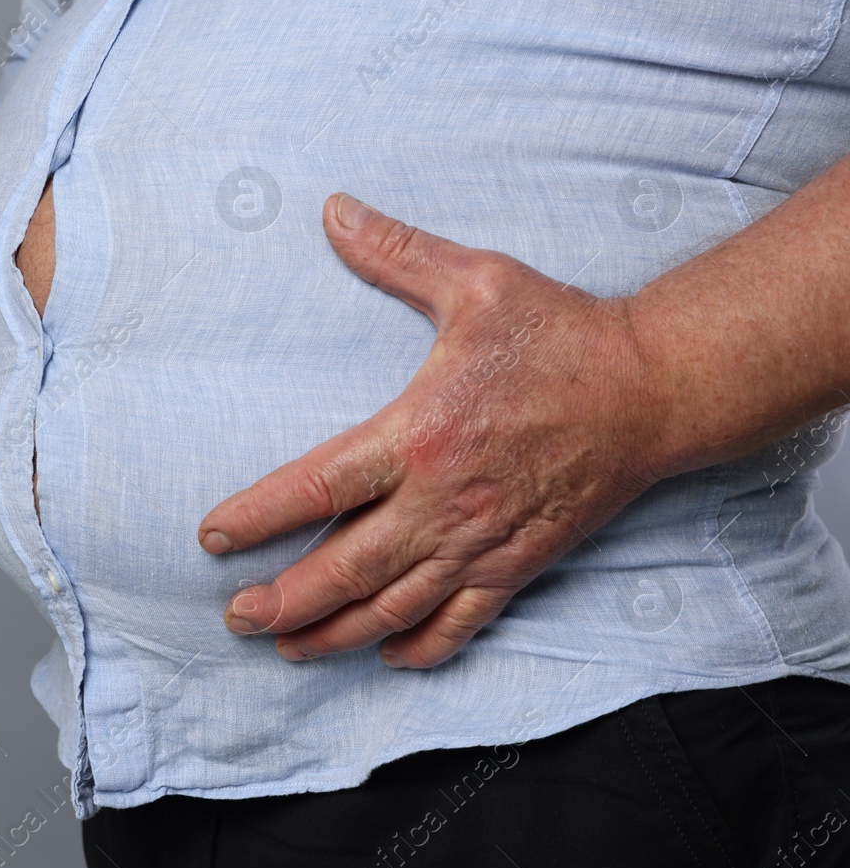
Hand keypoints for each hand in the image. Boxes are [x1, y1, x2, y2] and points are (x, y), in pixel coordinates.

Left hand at [199, 193, 667, 667]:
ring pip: (396, 608)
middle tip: (236, 615)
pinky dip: (423, 646)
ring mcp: (482, 540)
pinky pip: (464, 620)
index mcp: (419, 435)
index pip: (317, 487)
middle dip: (284, 601)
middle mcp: (443, 501)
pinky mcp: (520, 562)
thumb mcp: (478, 280)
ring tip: (286, 646)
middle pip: (346, 569)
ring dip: (335, 634)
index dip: (258, 517)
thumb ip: (397, 254)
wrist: (655, 388)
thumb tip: (333, 211)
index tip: (212, 536)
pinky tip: (388, 657)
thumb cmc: (561, 334)